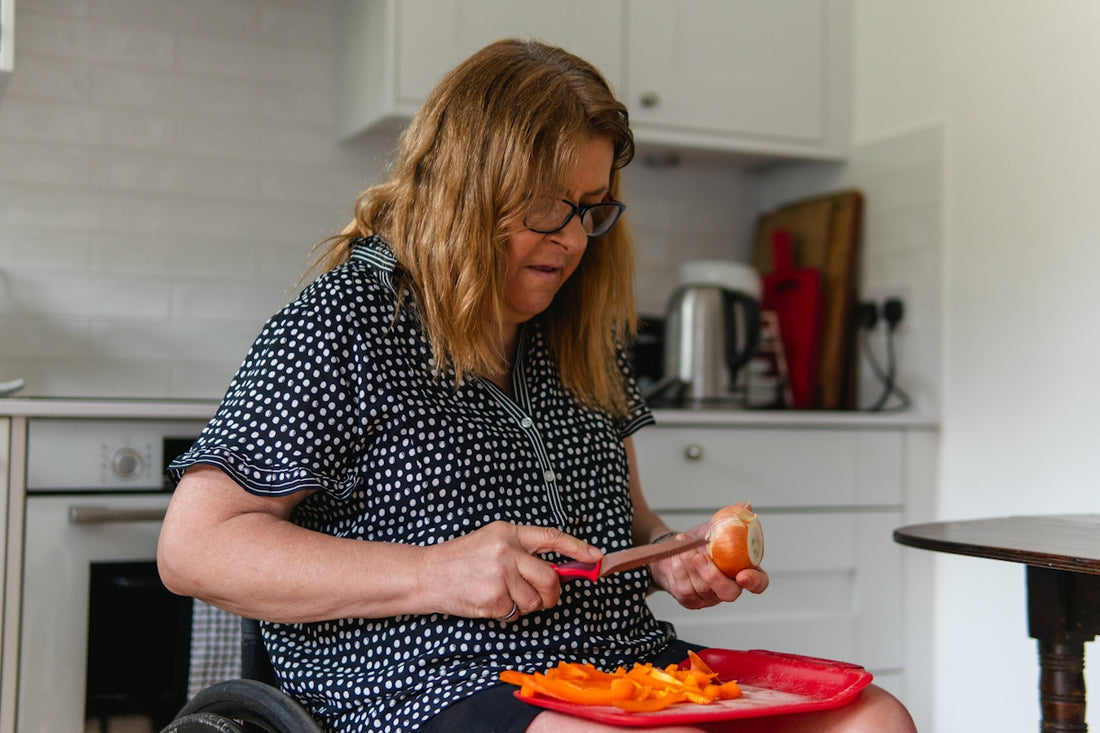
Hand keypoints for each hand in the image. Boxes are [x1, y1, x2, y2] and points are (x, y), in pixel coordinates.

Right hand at [419, 521, 601, 620]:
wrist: (427, 575)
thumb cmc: (460, 559)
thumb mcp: (492, 541)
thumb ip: (522, 550)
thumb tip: (557, 567)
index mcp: (508, 532)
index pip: (551, 537)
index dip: (577, 548)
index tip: (594, 557)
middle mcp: (507, 551)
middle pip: (550, 577)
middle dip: (553, 594)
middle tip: (546, 598)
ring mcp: (501, 576)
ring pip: (535, 600)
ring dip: (526, 605)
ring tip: (505, 596)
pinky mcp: (494, 599)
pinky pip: (517, 613)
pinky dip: (509, 613)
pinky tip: (492, 602)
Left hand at [648, 524, 768, 609]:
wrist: (674, 549)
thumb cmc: (699, 541)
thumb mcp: (715, 527)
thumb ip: (732, 518)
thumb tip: (746, 506)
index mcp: (742, 570)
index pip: (758, 583)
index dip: (754, 582)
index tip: (743, 575)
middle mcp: (729, 587)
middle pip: (729, 593)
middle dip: (713, 576)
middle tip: (700, 556)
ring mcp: (710, 597)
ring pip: (703, 588)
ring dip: (690, 563)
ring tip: (684, 544)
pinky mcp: (691, 600)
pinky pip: (686, 588)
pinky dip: (680, 568)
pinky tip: (677, 556)